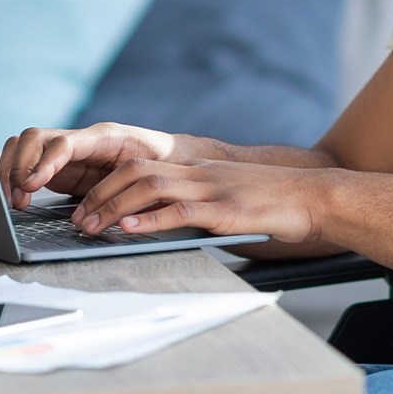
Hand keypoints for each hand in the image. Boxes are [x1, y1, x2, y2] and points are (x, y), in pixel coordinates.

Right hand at [0, 122, 176, 210]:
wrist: (171, 160)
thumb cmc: (164, 165)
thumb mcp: (152, 174)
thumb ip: (131, 185)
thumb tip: (106, 211)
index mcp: (103, 137)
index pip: (63, 143)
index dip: (44, 162)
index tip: (32, 185)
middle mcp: (79, 140)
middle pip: (32, 138)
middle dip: (18, 166)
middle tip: (18, 197)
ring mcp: (67, 153)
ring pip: (23, 147)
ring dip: (11, 172)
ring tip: (15, 201)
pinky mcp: (60, 168)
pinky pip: (28, 164)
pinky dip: (16, 179)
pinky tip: (19, 201)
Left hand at [69, 157, 327, 243]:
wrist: (315, 197)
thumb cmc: (275, 203)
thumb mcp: (228, 197)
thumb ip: (197, 205)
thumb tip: (163, 223)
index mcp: (197, 169)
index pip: (139, 166)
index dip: (105, 183)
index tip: (85, 204)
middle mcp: (199, 173)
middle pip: (135, 172)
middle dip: (99, 194)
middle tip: (77, 218)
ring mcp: (211, 189)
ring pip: (149, 186)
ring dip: (114, 206)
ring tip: (91, 226)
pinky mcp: (226, 209)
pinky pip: (181, 210)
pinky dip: (151, 219)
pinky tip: (131, 227)